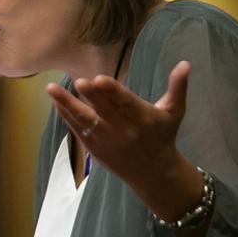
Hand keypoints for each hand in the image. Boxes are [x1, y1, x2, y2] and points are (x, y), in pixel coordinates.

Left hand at [45, 60, 194, 200]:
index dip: (113, 92)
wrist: (154, 173)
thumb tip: (186, 63)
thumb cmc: (163, 136)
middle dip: (92, 97)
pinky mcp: (94, 148)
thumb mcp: (174, 112)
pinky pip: (78, 130)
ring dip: (67, 104)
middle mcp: (124, 130)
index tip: (99, 79)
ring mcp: (106, 140)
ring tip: (51, 89)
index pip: (126, 103)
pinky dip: (66, 116)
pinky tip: (56, 101)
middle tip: (79, 82)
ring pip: (85, 121)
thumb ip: (177, 87)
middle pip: (105, 111)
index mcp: (144, 118)